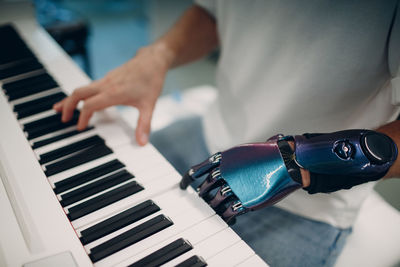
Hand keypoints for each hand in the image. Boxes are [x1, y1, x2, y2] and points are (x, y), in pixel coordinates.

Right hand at [53, 45, 170, 144]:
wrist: (153, 60)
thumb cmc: (151, 80)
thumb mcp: (149, 105)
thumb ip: (144, 125)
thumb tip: (142, 143)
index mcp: (113, 93)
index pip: (90, 105)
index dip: (82, 117)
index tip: (80, 128)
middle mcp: (106, 85)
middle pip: (78, 93)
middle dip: (67, 105)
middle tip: (63, 119)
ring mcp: (106, 80)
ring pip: (82, 88)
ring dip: (72, 99)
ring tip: (63, 110)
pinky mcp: (108, 78)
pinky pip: (90, 87)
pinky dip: (82, 95)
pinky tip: (85, 102)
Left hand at [180, 136, 308, 223]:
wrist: (288, 160)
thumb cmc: (269, 153)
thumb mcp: (245, 150)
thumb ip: (230, 159)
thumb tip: (222, 162)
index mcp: (223, 158)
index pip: (197, 170)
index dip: (186, 179)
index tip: (182, 186)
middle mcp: (225, 172)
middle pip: (205, 188)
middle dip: (203, 195)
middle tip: (204, 199)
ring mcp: (234, 187)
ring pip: (214, 202)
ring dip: (213, 207)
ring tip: (216, 209)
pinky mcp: (245, 201)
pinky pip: (228, 212)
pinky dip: (226, 216)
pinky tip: (228, 217)